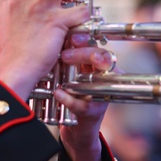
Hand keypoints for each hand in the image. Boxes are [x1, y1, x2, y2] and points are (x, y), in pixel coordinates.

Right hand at [0, 0, 86, 99]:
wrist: (15, 69)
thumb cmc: (10, 54)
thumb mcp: (2, 25)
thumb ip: (14, 11)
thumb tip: (26, 8)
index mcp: (6, 1)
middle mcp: (22, 1)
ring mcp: (39, 9)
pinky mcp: (55, 21)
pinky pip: (78, 9)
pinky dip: (83, 13)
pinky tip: (81, 18)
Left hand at [56, 35, 115, 151]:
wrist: (76, 126)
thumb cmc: (72, 93)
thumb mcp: (69, 71)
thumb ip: (67, 55)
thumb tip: (54, 35)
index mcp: (99, 64)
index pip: (97, 46)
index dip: (86, 40)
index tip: (71, 37)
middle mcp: (105, 78)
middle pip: (103, 59)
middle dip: (84, 55)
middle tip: (64, 56)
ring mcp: (103, 95)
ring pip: (98, 81)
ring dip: (79, 76)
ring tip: (62, 74)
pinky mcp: (95, 113)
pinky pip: (84, 105)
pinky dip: (69, 99)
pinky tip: (58, 93)